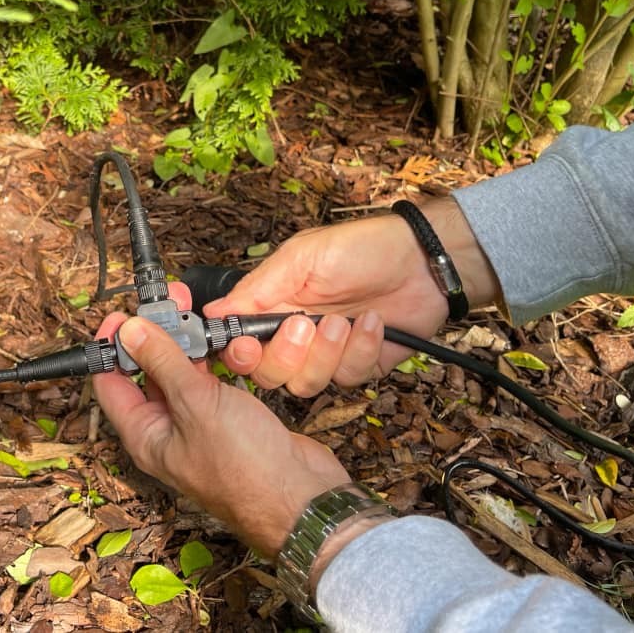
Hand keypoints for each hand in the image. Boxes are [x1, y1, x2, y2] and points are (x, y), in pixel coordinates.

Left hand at [92, 283, 350, 557]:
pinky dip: (213, 359)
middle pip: (146, 375)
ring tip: (194, 313)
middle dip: (154, 337)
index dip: (112, 347)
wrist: (302, 498)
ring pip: (182, 375)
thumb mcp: (197, 404)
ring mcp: (199, 427)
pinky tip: (222, 339)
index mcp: (145, 435)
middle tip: (167, 303)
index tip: (124, 315)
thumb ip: (163, 363)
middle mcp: (167, 432)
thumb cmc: (247, 467)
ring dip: (185, 344)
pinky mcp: (229, 420)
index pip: (110, 383)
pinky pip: (211, 382)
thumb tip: (131, 332)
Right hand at [205, 199, 499, 396]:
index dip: (239, 353)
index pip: (240, 345)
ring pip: (306, 383)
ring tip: (347, 320)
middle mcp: (295, 336)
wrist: (421, 262)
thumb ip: (257, 289)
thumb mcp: (301, 259)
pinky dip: (361, 349)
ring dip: (327, 353)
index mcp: (272, 307)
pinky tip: (373, 322)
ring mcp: (326, 354)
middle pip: (268, 374)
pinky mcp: (358, 366)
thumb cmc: (360, 249)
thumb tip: (211, 310)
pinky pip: (347, 378)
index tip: (247, 346)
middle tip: (304, 325)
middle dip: (286, 355)